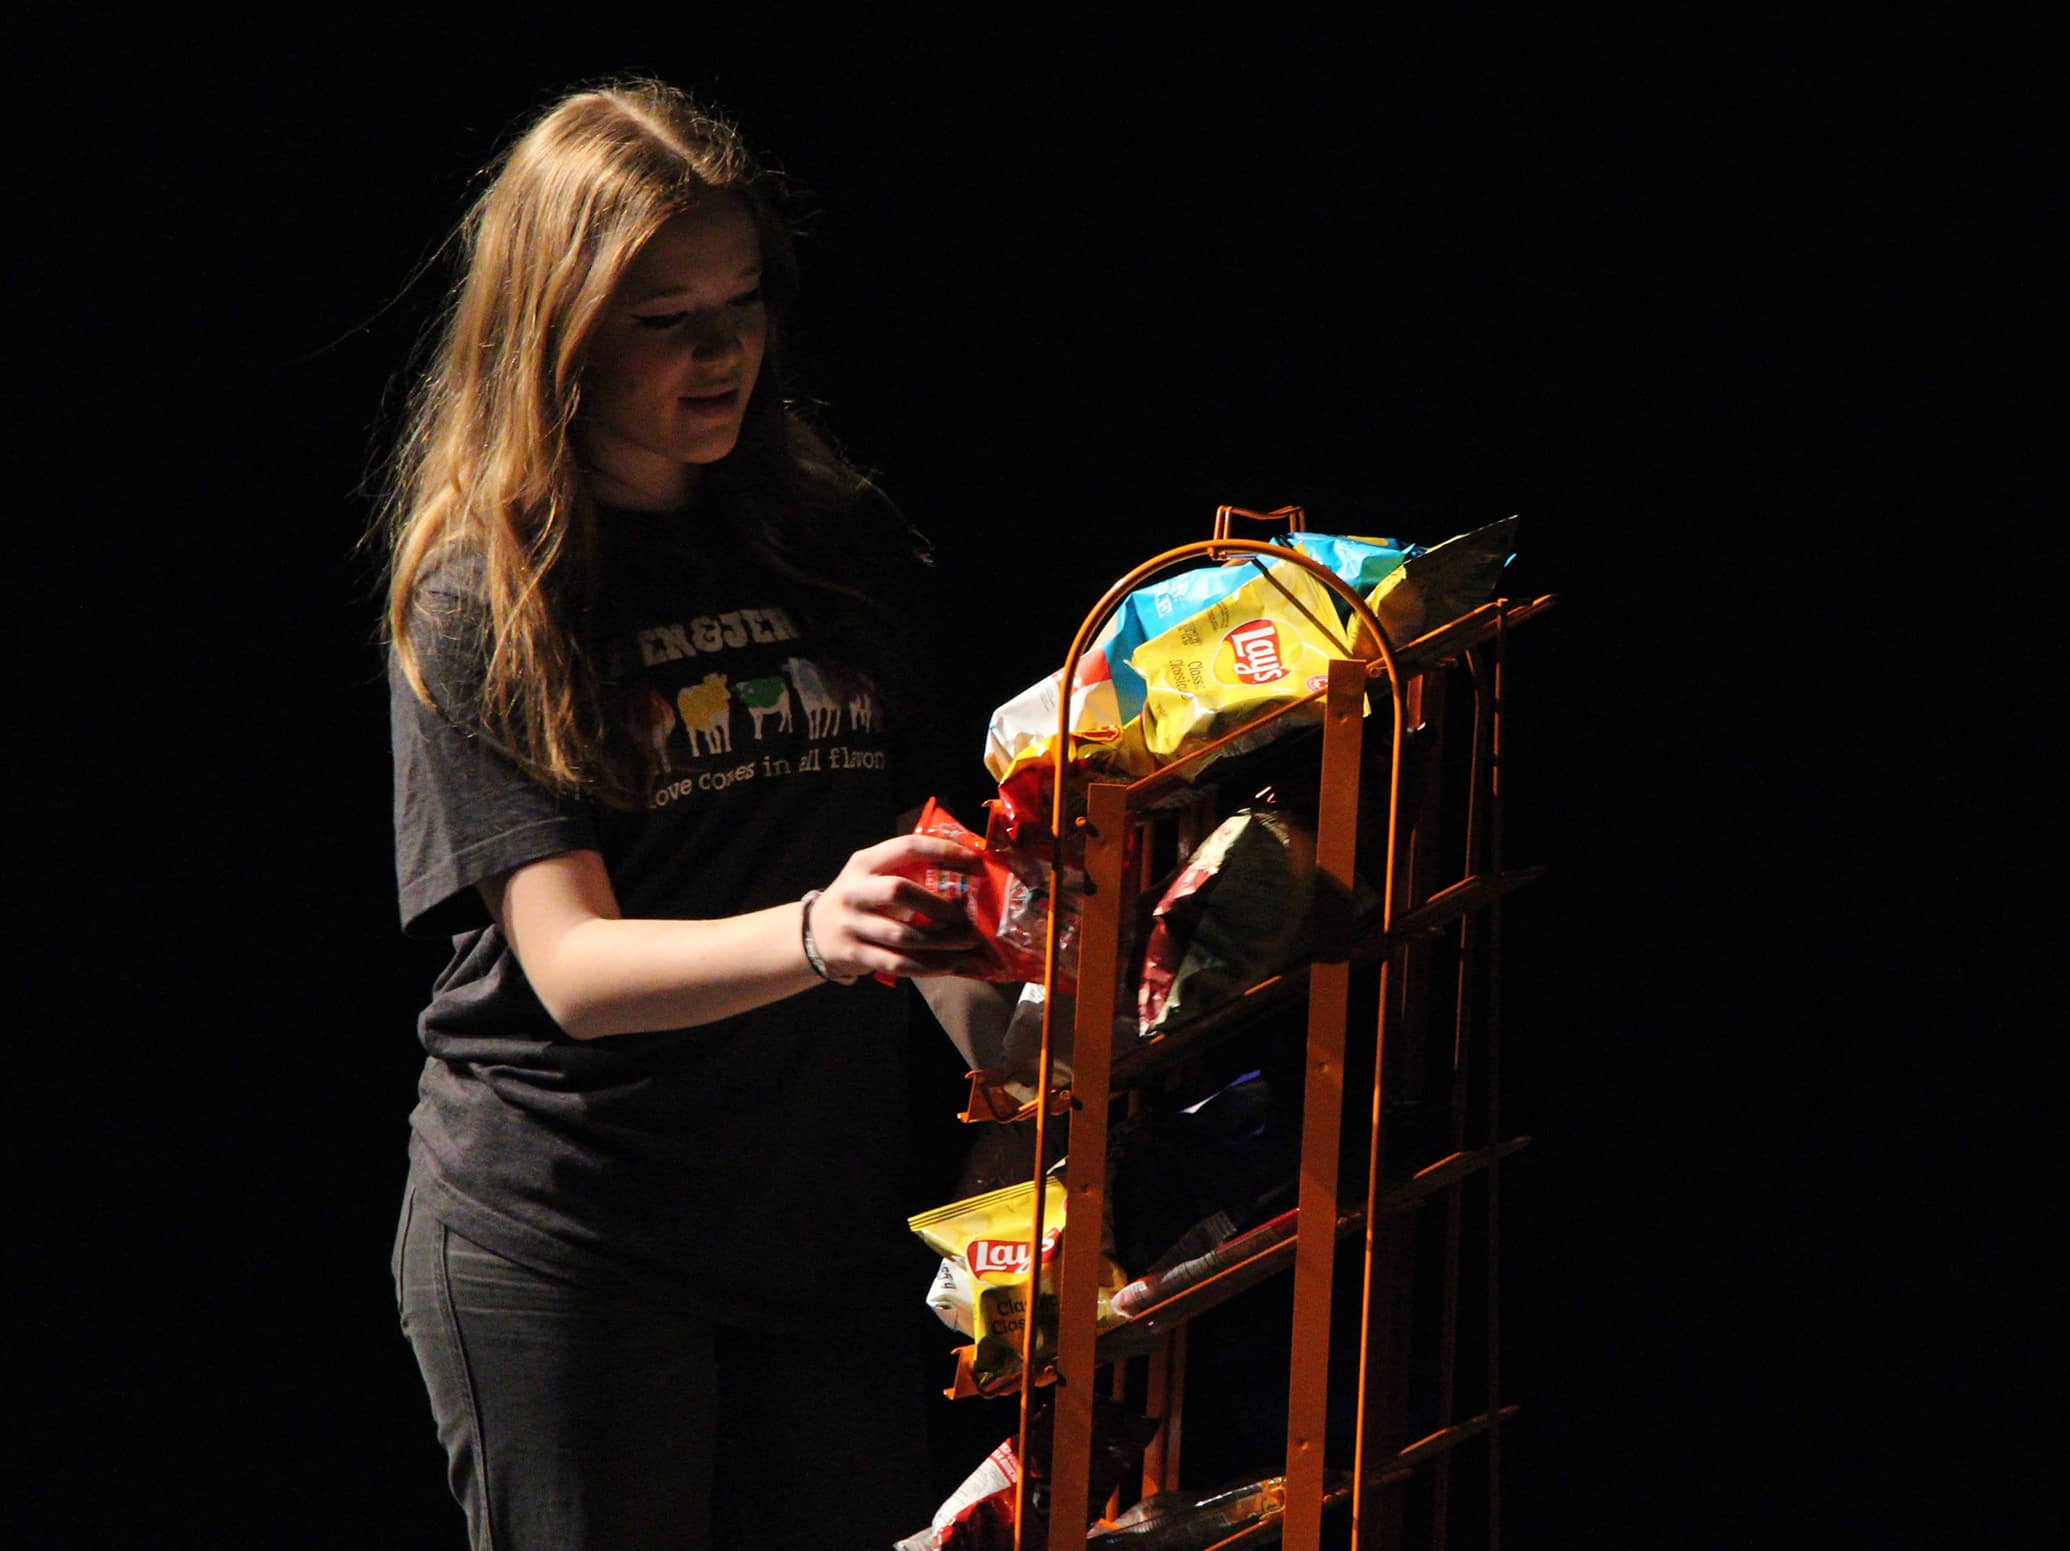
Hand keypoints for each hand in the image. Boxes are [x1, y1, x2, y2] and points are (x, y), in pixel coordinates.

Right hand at [809, 835, 981, 980]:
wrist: (815, 931)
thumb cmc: (861, 898)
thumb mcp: (873, 875)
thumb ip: (908, 871)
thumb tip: (967, 875)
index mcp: (865, 862)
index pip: (906, 847)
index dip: (942, 851)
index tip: (973, 860)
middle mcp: (854, 891)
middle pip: (900, 891)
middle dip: (939, 905)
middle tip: (968, 917)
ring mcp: (850, 924)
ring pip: (902, 935)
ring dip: (941, 942)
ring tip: (968, 944)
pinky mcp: (853, 953)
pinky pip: (895, 962)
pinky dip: (926, 967)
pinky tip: (947, 966)